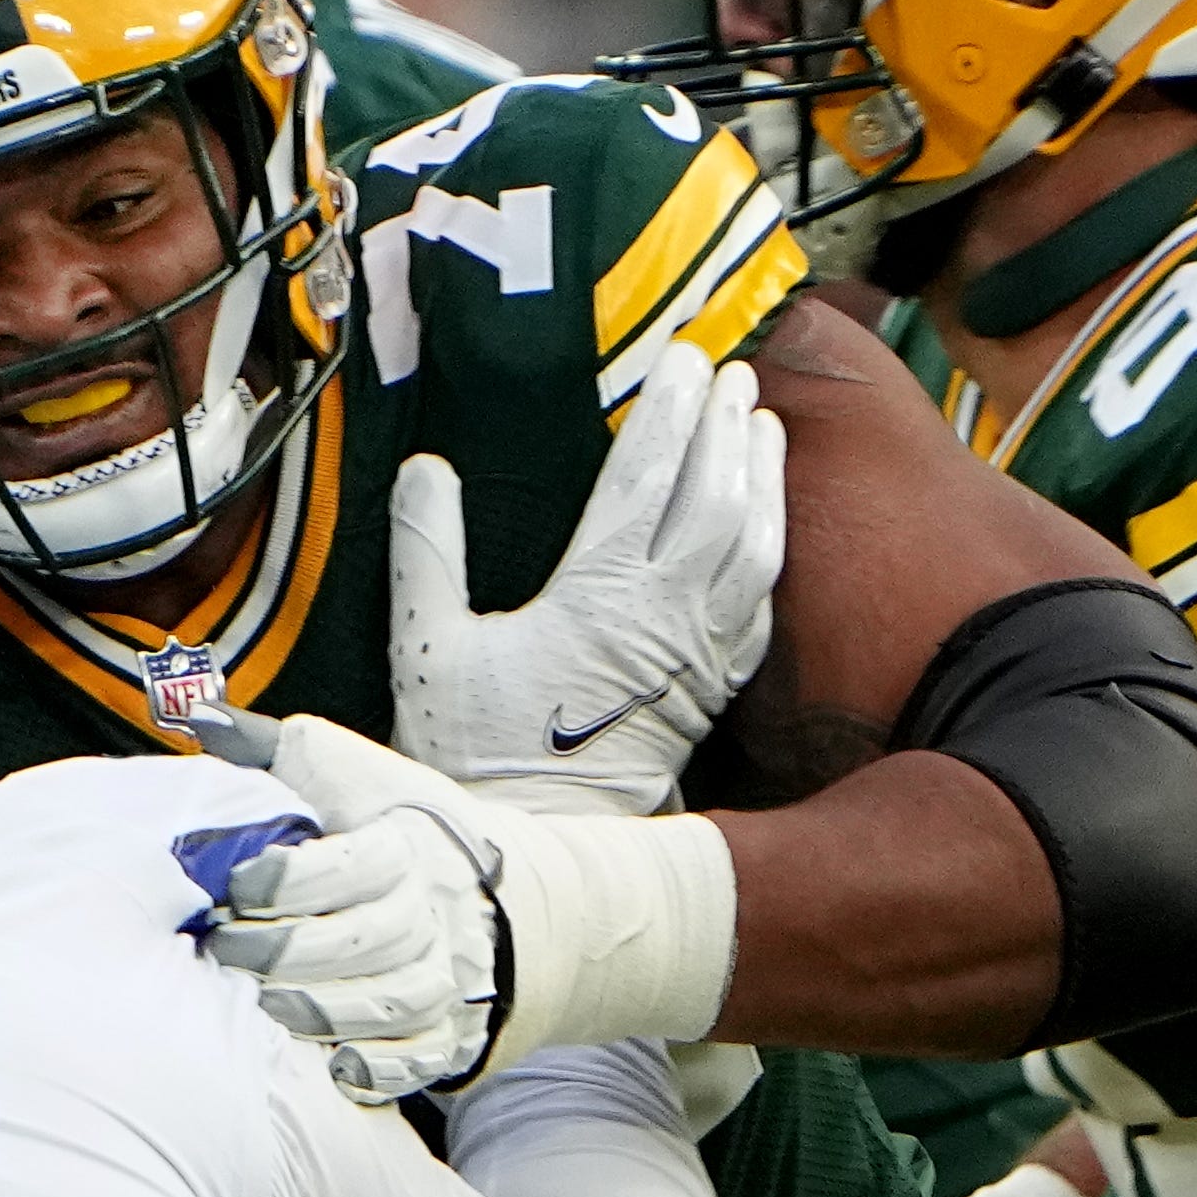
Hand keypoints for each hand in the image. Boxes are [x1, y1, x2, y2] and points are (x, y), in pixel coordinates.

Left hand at [203, 718, 511, 1100]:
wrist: (484, 889)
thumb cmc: (386, 824)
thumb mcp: (336, 773)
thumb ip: (267, 751)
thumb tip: (199, 715)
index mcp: (405, 847)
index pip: (352, 866)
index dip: (287, 879)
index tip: (235, 883)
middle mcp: (434, 914)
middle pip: (367, 941)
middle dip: (285, 952)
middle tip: (222, 950)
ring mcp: (447, 977)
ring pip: (392, 1004)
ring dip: (321, 1011)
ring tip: (258, 1006)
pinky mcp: (448, 1031)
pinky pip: (421, 1059)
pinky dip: (378, 1069)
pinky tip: (330, 1067)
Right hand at [389, 340, 784, 813]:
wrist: (537, 839)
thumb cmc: (473, 748)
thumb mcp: (427, 645)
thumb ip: (426, 551)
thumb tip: (426, 470)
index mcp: (597, 595)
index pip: (646, 475)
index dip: (668, 408)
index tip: (680, 356)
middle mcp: (662, 616)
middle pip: (714, 495)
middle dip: (724, 424)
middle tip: (731, 370)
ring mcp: (697, 653)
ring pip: (751, 544)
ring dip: (761, 477)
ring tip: (764, 425)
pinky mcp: (712, 688)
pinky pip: (758, 604)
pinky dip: (770, 549)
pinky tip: (767, 522)